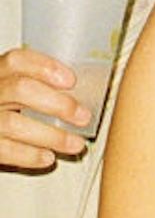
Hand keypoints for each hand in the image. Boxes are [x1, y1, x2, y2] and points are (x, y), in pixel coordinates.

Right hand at [0, 46, 86, 167]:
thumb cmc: (7, 107)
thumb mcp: (15, 91)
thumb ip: (38, 87)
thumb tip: (84, 96)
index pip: (16, 61)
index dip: (45, 67)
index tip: (71, 81)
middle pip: (20, 89)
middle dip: (58, 104)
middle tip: (84, 117)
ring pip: (13, 124)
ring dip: (52, 136)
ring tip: (76, 144)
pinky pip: (4, 150)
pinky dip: (29, 156)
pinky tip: (48, 157)